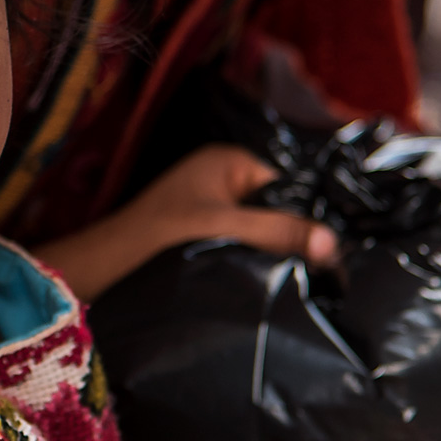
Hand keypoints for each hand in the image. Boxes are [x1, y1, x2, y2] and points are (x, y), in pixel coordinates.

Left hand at [37, 144, 337, 303]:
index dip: (305, 216)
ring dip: (268, 252)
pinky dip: (249, 259)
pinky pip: (238, 243)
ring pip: (257, 230)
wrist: (107, 265)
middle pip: (273, 208)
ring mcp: (209, 205)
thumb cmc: (161, 235)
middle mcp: (220, 177)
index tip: (329, 250)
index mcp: (230, 160)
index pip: (286, 185)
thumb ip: (278, 233)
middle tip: (317, 270)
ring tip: (295, 277)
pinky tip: (263, 280)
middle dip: (288, 236)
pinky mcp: (199, 233)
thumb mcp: (226, 230)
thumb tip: (333, 244)